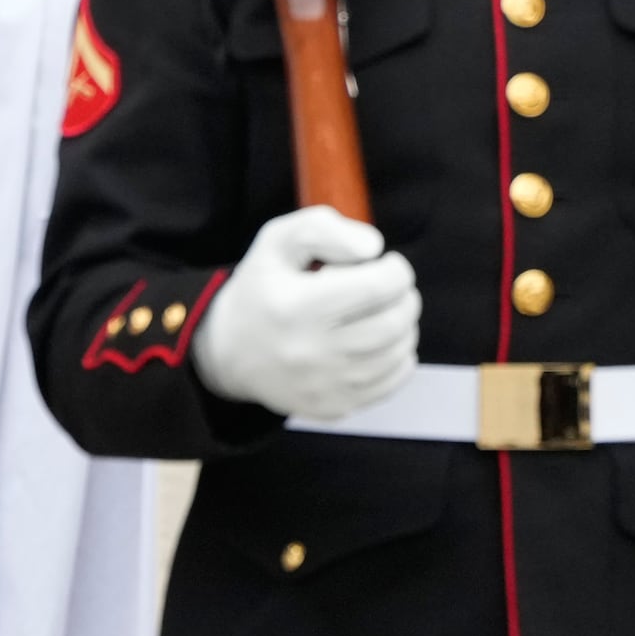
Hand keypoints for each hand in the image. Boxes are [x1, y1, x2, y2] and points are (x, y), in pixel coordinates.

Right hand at [191, 206, 421, 421]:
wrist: (229, 352)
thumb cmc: (261, 289)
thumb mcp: (277, 241)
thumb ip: (324, 229)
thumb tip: (373, 248)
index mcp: (297, 307)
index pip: (377, 287)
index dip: (396, 269)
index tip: (385, 263)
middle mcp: (312, 352)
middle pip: (394, 322)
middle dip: (405, 296)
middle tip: (389, 286)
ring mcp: (325, 386)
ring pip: (398, 353)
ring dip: (405, 325)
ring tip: (383, 311)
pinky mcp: (334, 407)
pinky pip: (392, 382)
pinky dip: (399, 357)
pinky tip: (380, 342)